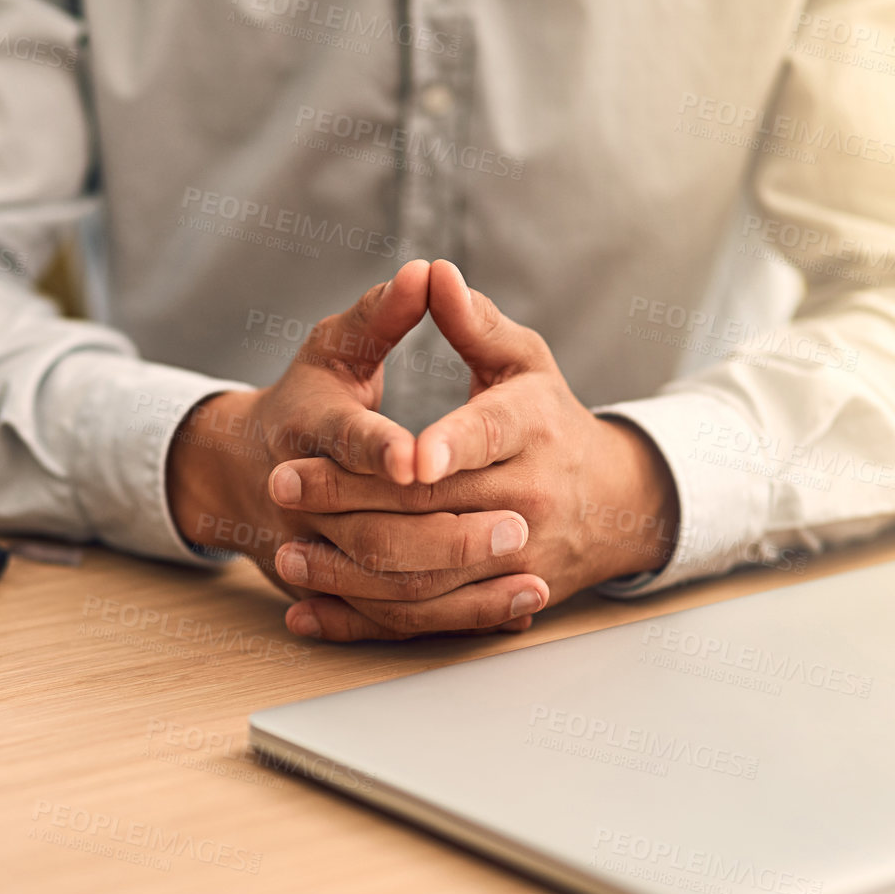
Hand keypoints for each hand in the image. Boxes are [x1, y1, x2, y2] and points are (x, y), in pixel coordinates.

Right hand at [166, 260, 532, 610]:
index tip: (421, 460)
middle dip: (444, 531)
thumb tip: (428, 272)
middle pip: (369, 527)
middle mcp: (298, 495)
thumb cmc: (306, 398)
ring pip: (379, 581)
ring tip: (526, 568)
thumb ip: (382, 314)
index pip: (342, 440)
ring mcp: (309, 549)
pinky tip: (512, 606)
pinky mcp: (327, 588)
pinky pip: (387, 616)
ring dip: (455, 579)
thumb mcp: (335, 347)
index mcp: (302, 424)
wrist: (240, 472)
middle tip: (516, 525)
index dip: (379, 449)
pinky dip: (450, 618)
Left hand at [268, 260, 678, 640]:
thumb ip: (474, 323)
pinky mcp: (498, 599)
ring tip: (285, 550)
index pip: (488, 435)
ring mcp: (517, 557)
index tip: (407, 457)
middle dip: (353, 496)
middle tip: (283, 482)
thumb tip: (434, 274)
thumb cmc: (547, 418)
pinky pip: (427, 619)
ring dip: (349, 568)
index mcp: (535, 428)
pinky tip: (308, 609)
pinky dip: (362, 619)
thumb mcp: (521, 363)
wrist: (611, 504)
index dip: (449, 446)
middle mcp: (532, 497)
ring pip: (427, 573)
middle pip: (436, 506)